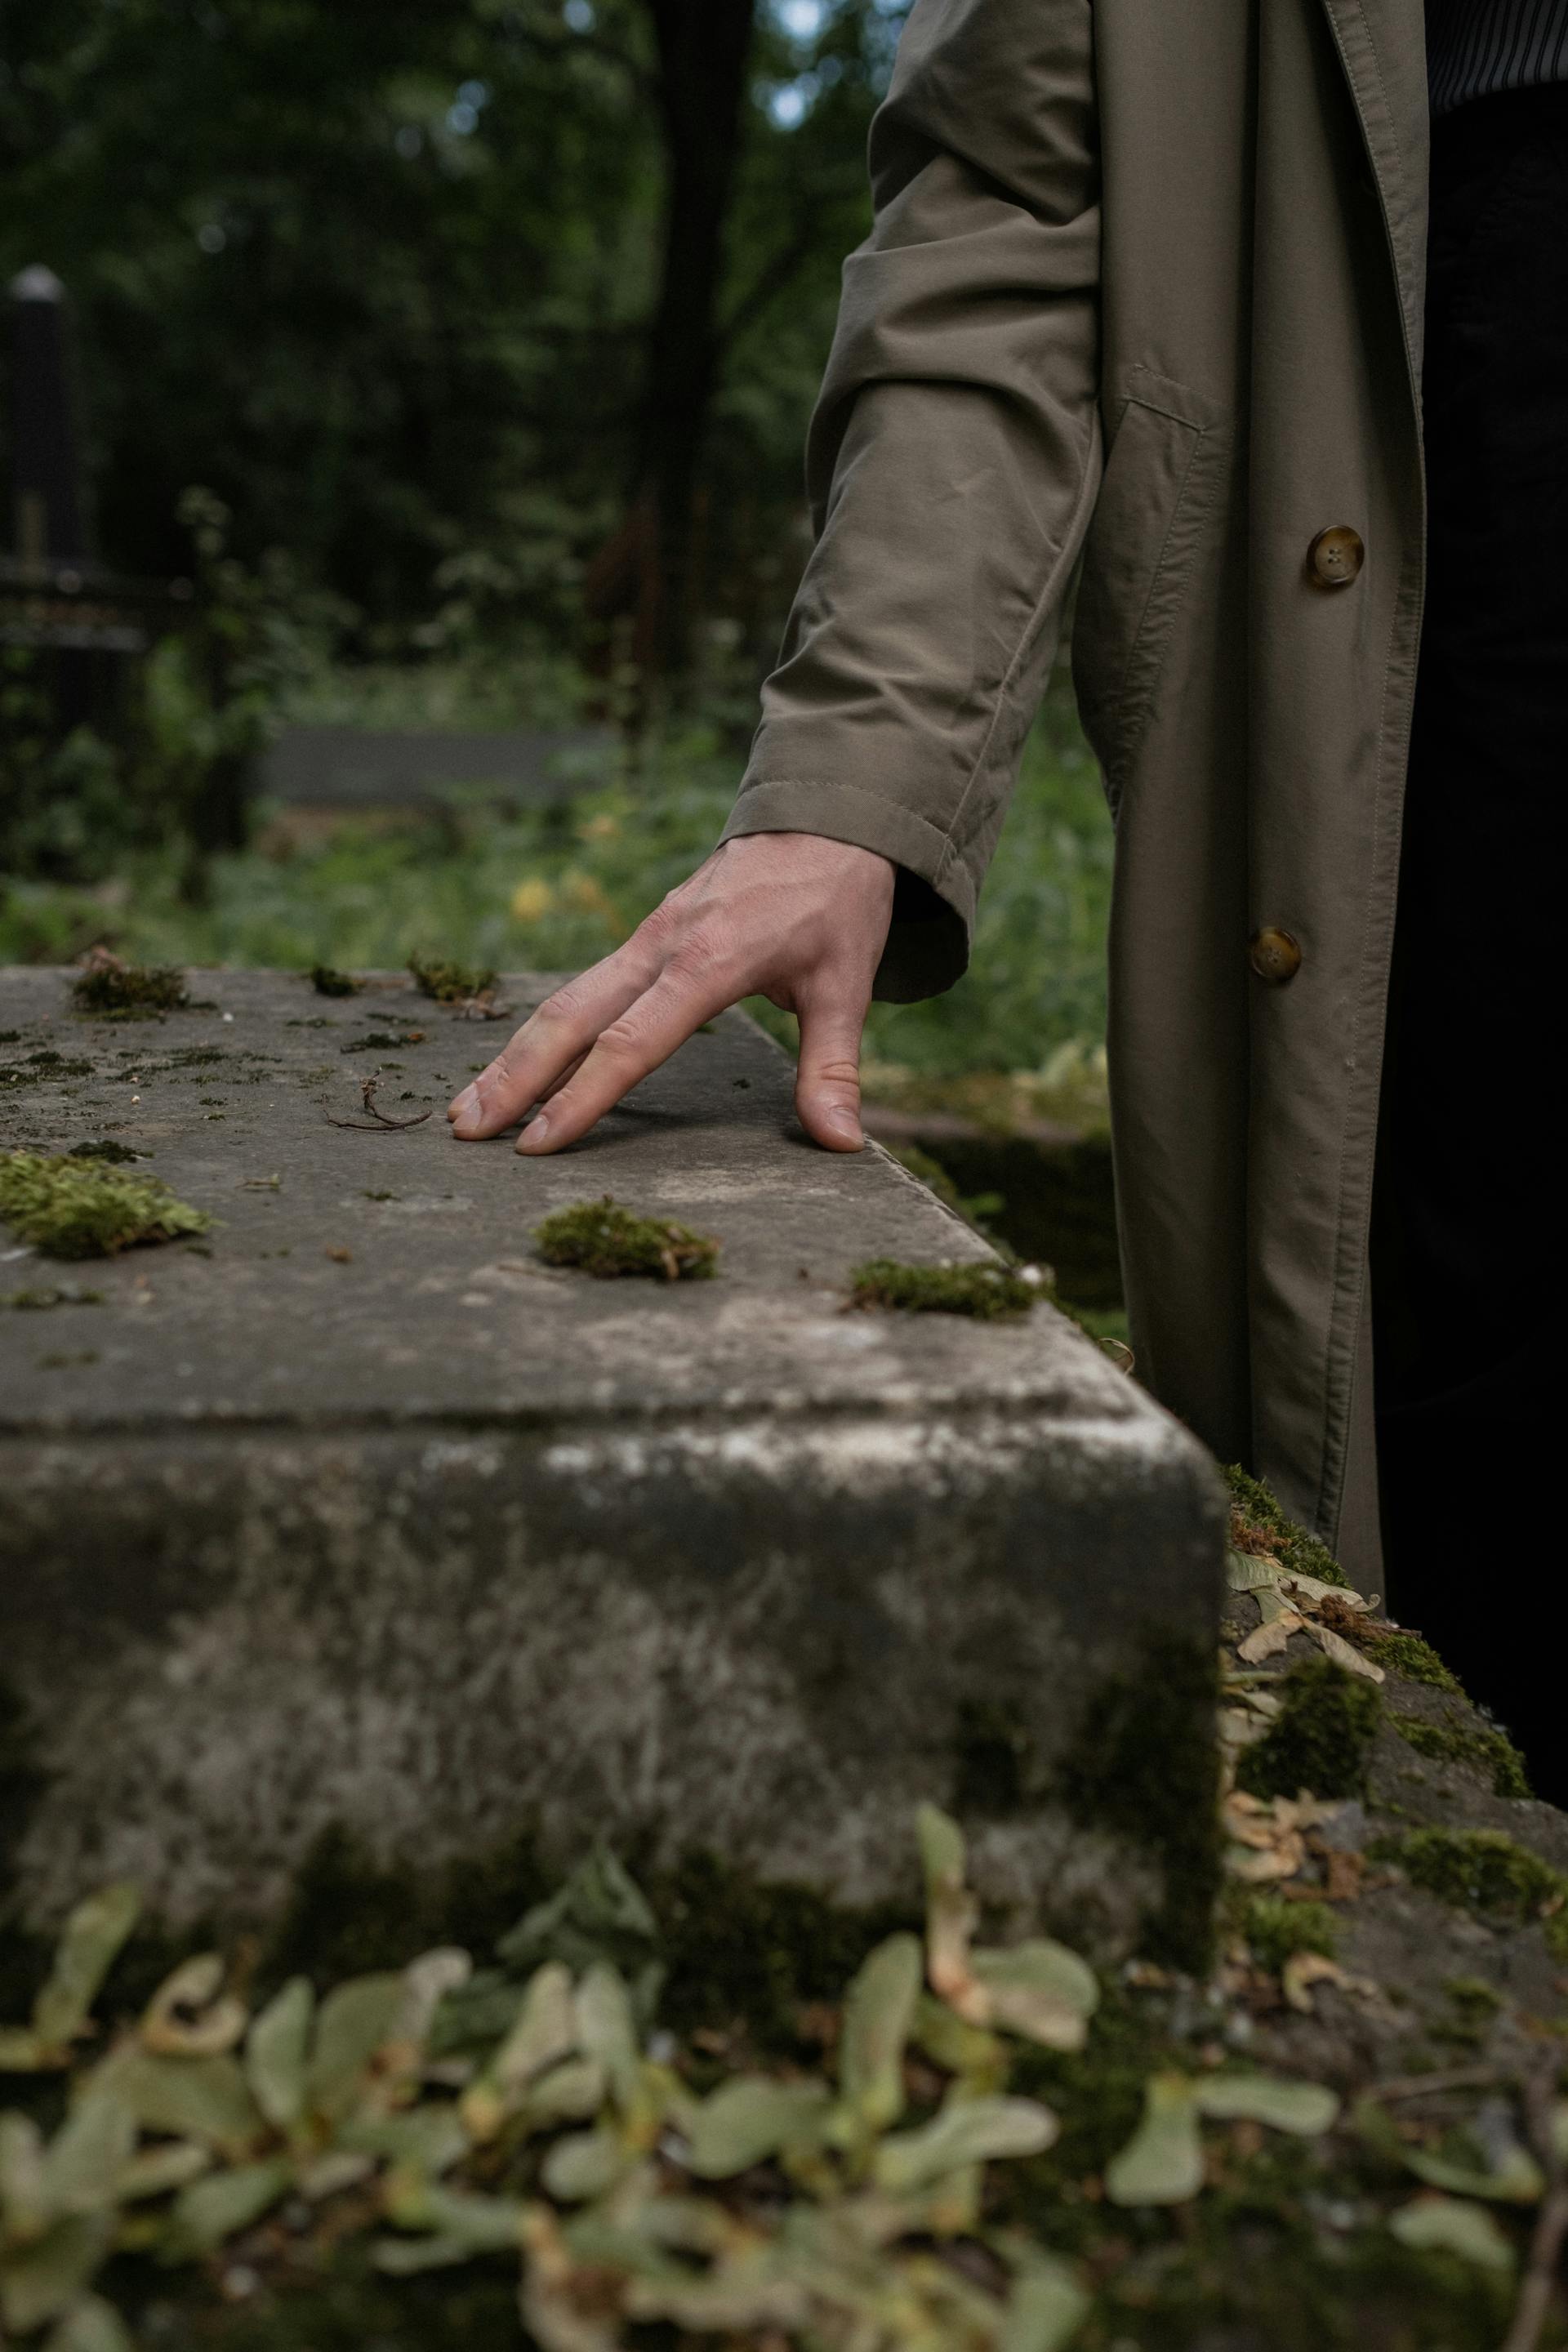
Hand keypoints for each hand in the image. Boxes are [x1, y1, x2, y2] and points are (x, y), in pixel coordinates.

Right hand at [446, 832, 895, 1154]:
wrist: (825, 815)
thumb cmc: (837, 900)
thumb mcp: (848, 984)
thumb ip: (834, 1067)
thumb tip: (841, 1141)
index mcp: (708, 962)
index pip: (631, 1042)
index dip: (583, 1097)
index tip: (538, 1142)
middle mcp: (662, 946)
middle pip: (571, 1017)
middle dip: (514, 1077)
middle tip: (465, 1131)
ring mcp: (647, 937)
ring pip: (565, 999)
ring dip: (515, 1055)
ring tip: (468, 1108)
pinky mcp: (646, 935)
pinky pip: (585, 987)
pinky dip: (545, 1030)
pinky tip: (521, 1065)